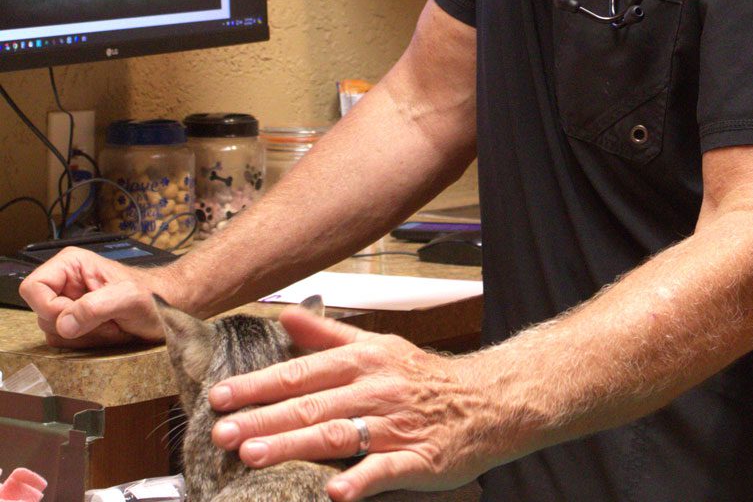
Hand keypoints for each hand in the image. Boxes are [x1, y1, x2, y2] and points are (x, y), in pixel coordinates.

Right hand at [19, 247, 179, 347]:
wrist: (170, 307)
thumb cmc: (155, 295)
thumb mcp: (129, 297)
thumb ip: (95, 307)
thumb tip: (63, 323)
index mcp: (72, 264)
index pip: (33, 288)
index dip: (50, 307)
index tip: (77, 314)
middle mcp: (67, 282)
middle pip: (42, 315)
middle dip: (75, 326)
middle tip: (106, 319)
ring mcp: (71, 304)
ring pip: (54, 333)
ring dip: (85, 336)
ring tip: (111, 324)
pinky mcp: (77, 322)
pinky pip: (66, 343)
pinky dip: (89, 343)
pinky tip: (110, 331)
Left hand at [209, 307, 503, 500]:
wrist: (485, 401)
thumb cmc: (422, 377)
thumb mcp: (378, 345)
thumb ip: (329, 336)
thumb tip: (286, 316)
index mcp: (364, 360)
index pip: (302, 371)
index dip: (260, 384)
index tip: (221, 395)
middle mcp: (376, 388)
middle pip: (312, 405)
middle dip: (264, 419)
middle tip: (222, 433)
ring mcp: (396, 424)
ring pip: (339, 435)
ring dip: (295, 446)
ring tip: (255, 456)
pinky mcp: (418, 458)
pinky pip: (385, 469)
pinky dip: (360, 480)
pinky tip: (336, 492)